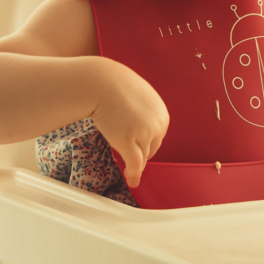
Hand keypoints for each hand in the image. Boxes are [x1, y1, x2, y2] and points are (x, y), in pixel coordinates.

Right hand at [90, 61, 169, 187]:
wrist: (100, 83)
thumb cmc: (116, 87)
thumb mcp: (142, 97)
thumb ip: (148, 112)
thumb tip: (145, 127)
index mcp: (162, 114)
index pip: (158, 136)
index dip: (147, 143)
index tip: (140, 149)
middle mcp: (157, 125)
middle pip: (152, 148)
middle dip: (142, 152)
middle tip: (131, 156)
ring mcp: (143, 134)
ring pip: (142, 157)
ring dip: (136, 164)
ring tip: (131, 171)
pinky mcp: (127, 142)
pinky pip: (135, 165)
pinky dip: (134, 174)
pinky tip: (132, 180)